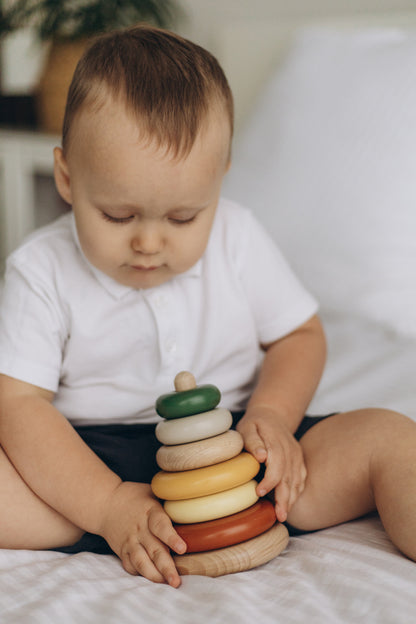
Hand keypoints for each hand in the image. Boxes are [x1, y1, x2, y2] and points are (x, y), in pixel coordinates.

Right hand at [98, 481, 186, 586]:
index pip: (160, 526)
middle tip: (176, 581)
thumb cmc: (135, 496)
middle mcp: (140, 529)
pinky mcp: (122, 551)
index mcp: (149, 512)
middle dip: (166, 567)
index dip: (171, 538)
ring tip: (167, 583)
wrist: (105, 503)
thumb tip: (193, 503)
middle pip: (154, 550)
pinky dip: (140, 574)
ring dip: (154, 575)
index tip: (183, 549)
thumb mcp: (152, 491)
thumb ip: (168, 501)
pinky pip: (130, 566)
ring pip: (141, 562)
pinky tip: (152, 578)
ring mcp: (130, 542)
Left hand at [236, 406, 306, 522]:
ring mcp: (297, 456)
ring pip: (297, 481)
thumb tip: (261, 457)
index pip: (276, 465)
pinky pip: (301, 479)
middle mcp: (290, 451)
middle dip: (284, 499)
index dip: (269, 481)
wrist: (272, 415)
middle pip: (289, 478)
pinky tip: (289, 504)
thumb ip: (253, 441)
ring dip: (291, 499)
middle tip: (279, 516)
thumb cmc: (255, 424)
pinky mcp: (299, 461)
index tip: (259, 492)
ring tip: (283, 516)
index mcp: (277, 442)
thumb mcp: (248, 427)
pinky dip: (296, 492)